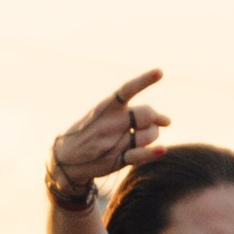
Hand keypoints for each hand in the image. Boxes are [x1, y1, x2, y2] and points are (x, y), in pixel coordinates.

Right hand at [51, 67, 168, 194]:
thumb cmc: (93, 131)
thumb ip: (135, 113)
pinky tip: (162, 150)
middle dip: (154, 118)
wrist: (65, 158)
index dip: (144, 80)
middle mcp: (110, 123)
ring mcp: (113, 142)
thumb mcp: (104, 115)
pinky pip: (138, 155)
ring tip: (141, 137)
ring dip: (153, 135)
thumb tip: (168, 121)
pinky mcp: (115, 161)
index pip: (127, 90)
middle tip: (151, 124)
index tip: (159, 72)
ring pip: (148, 135)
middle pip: (147, 114)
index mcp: (105, 107)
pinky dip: (152, 153)